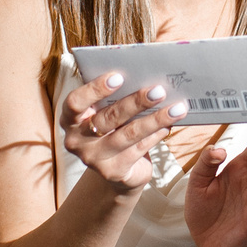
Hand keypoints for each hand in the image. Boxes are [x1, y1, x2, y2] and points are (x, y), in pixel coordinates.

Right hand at [61, 72, 188, 192]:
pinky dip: (156, 135)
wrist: (117, 168)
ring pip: (128, 135)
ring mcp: (93, 159)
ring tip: (175, 109)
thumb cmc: (113, 128)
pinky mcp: (113, 172)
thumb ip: (115, 96)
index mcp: (70, 119)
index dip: (95, 89)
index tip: (119, 76)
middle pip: (108, 118)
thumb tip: (145, 75)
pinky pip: (138, 149)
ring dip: (154, 120)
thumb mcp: (107, 111)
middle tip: (158, 90)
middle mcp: (77, 140)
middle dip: (136, 102)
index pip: (75, 102)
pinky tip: (169, 125)